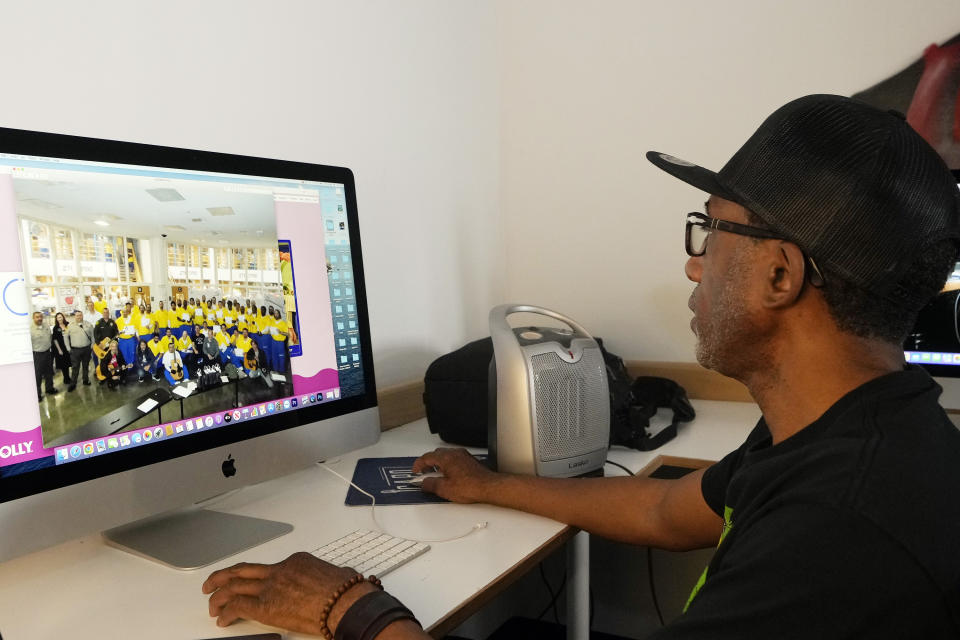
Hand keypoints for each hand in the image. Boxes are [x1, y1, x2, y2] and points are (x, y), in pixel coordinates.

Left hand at [202, 552, 364, 632]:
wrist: (345, 601)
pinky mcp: (265, 606)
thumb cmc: (346, 592)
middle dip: (223, 576)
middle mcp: (280, 570)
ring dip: (218, 595)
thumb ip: (324, 577)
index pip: (268, 568)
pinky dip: (225, 613)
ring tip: (211, 605)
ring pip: (233, 586)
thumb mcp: (337, 575)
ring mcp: (271, 586)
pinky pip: (237, 606)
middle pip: (243, 570)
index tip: (252, 585)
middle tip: (212, 583)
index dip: (255, 577)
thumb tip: (329, 582)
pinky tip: (222, 620)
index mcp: (296, 561)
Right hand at [412, 448, 495, 502]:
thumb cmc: (470, 487)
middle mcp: (455, 453)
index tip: (416, 471)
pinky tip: (449, 475)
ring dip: (438, 463)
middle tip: (424, 473)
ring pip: (446, 455)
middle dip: (428, 463)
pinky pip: (454, 458)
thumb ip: (430, 484)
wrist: (488, 487)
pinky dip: (447, 464)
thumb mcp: (444, 489)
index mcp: (446, 458)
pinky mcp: (470, 460)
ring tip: (436, 475)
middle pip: (436, 454)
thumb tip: (424, 483)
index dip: (418, 464)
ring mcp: (463, 455)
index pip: (427, 457)